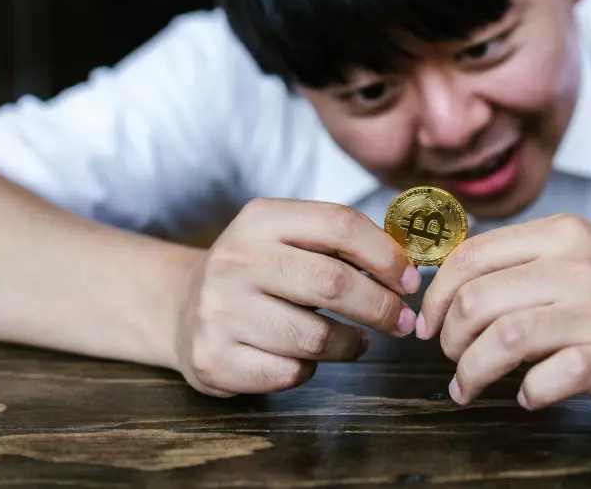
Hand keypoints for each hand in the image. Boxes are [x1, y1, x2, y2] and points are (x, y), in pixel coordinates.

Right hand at [174, 198, 420, 396]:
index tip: (409, 280)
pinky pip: (289, 372)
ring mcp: (220, 310)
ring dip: (350, 344)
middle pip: (333, 283)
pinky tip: (304, 357)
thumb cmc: (256, 272)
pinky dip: (309, 369)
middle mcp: (235, 259)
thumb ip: (339, 243)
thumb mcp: (286, 237)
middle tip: (401, 321)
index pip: (340, 224)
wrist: (181, 306)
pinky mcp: (214, 358)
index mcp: (260, 219)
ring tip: (356, 342)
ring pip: (316, 337)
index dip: (385, 255)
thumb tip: (406, 266)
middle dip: (381, 306)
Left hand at [417, 214, 590, 412]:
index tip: (428, 325)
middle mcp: (577, 265)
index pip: (468, 257)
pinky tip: (529, 397)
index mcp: (558, 234)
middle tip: (452, 361)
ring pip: (504, 337)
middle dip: (448, 339)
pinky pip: (552, 376)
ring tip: (469, 388)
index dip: (436, 297)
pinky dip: (528, 392)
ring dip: (472, 371)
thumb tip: (446, 287)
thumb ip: (520, 261)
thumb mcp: (575, 253)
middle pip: (477, 300)